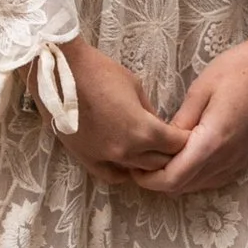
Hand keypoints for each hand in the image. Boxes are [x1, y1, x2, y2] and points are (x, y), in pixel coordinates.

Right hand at [65, 37, 185, 185]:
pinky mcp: (87, 159)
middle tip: (174, 145)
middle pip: (161, 163)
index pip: (177, 145)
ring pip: (138, 172)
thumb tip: (158, 126)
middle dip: (171, 153)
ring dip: (148, 164)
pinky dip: (124, 171)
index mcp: (143, 130)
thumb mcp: (135, 87)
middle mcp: (127, 151)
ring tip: (152, 153)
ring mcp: (105, 158)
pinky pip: (113, 175)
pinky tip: (128, 162)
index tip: (188, 135)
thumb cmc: (100, 72)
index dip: (185, 140)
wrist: (60, 73)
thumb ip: (149, 112)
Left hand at [132, 3, 247, 199]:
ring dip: (178, 179)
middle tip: (140, 163)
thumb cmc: (237, 69)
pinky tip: (187, 158)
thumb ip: (180, 122)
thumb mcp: (200, 90)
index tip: (133, 167)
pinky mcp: (247, 157)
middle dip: (158, 181)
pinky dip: (197, 175)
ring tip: (160, 159)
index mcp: (213, 142)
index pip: (173, 179)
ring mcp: (240, 161)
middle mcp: (228, 159)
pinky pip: (216, 179)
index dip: (148, 180)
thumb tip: (161, 144)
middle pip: (184, 187)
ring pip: (200, 186)